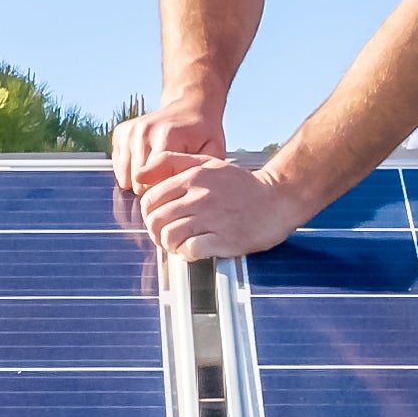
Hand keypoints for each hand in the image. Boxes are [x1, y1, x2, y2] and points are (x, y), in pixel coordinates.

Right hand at [110, 101, 229, 194]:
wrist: (190, 106)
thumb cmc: (203, 133)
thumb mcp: (213, 151)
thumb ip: (200, 172)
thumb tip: (184, 193)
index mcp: (166, 137)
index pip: (152, 182)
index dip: (164, 191)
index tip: (176, 188)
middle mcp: (143, 131)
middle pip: (137, 183)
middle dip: (152, 188)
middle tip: (168, 179)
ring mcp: (129, 131)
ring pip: (124, 178)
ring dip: (140, 181)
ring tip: (159, 172)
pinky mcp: (121, 132)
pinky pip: (118, 168)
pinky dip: (130, 171)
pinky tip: (147, 162)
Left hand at [135, 154, 311, 261]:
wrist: (277, 199)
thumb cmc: (240, 184)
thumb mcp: (207, 163)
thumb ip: (172, 162)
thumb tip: (140, 175)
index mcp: (193, 177)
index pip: (150, 199)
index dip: (149, 213)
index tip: (160, 219)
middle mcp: (200, 196)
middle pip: (156, 219)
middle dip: (156, 231)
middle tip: (166, 235)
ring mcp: (212, 218)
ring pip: (169, 236)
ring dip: (170, 244)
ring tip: (180, 244)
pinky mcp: (223, 239)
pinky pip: (189, 250)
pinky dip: (186, 254)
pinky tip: (194, 250)